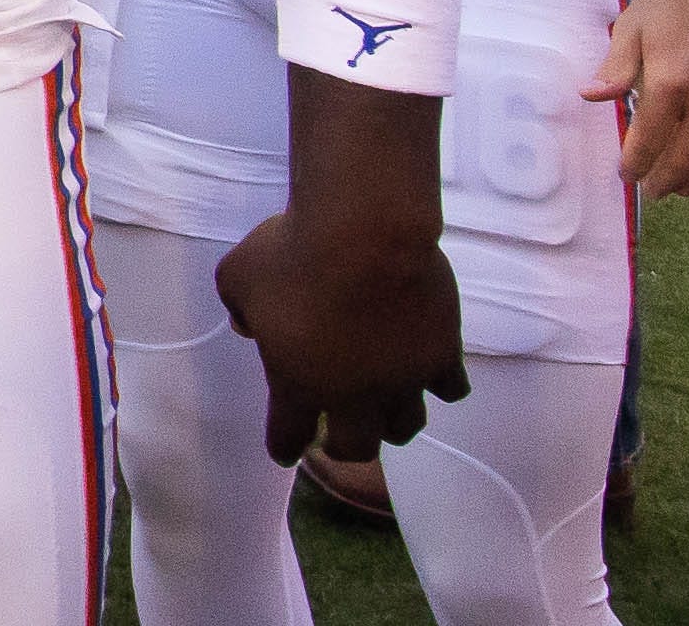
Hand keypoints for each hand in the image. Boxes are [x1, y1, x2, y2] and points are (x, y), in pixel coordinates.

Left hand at [212, 198, 470, 463]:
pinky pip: (450, 389)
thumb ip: (240, 310)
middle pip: (357, 446)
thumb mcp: (239, 278)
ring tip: (386, 417)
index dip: (286, 446)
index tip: (286, 454)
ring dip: (392, 425)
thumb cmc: (291, 254)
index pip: (290, 433)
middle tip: (339, 439)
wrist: (363, 234)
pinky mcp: (441, 357)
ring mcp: (403, 380)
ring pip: (405, 427)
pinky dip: (441, 387)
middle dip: (345, 447)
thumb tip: (247, 328)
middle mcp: (354, 395)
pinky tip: (435, 379)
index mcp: (299, 382)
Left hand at [599, 0, 688, 194]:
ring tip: (685, 186)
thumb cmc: (676, 2)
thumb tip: (589, 96)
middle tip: (654, 190)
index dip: (636, 164)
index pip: (649, 140)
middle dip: (667, 182)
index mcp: (671, 82)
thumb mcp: (635, 26)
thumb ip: (615, 67)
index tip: (627, 176)